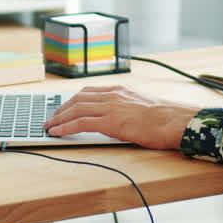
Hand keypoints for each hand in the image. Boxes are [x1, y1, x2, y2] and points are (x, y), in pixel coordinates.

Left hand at [44, 85, 198, 149]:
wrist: (174, 120)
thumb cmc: (164, 117)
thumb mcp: (142, 105)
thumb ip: (127, 107)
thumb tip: (119, 117)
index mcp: (120, 89)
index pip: (88, 92)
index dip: (72, 100)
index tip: (64, 107)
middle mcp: (112, 94)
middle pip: (78, 98)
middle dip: (61, 108)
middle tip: (51, 118)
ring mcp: (110, 107)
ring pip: (76, 109)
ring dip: (58, 118)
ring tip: (49, 126)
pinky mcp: (110, 121)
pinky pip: (81, 122)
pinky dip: (65, 126)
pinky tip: (57, 132)